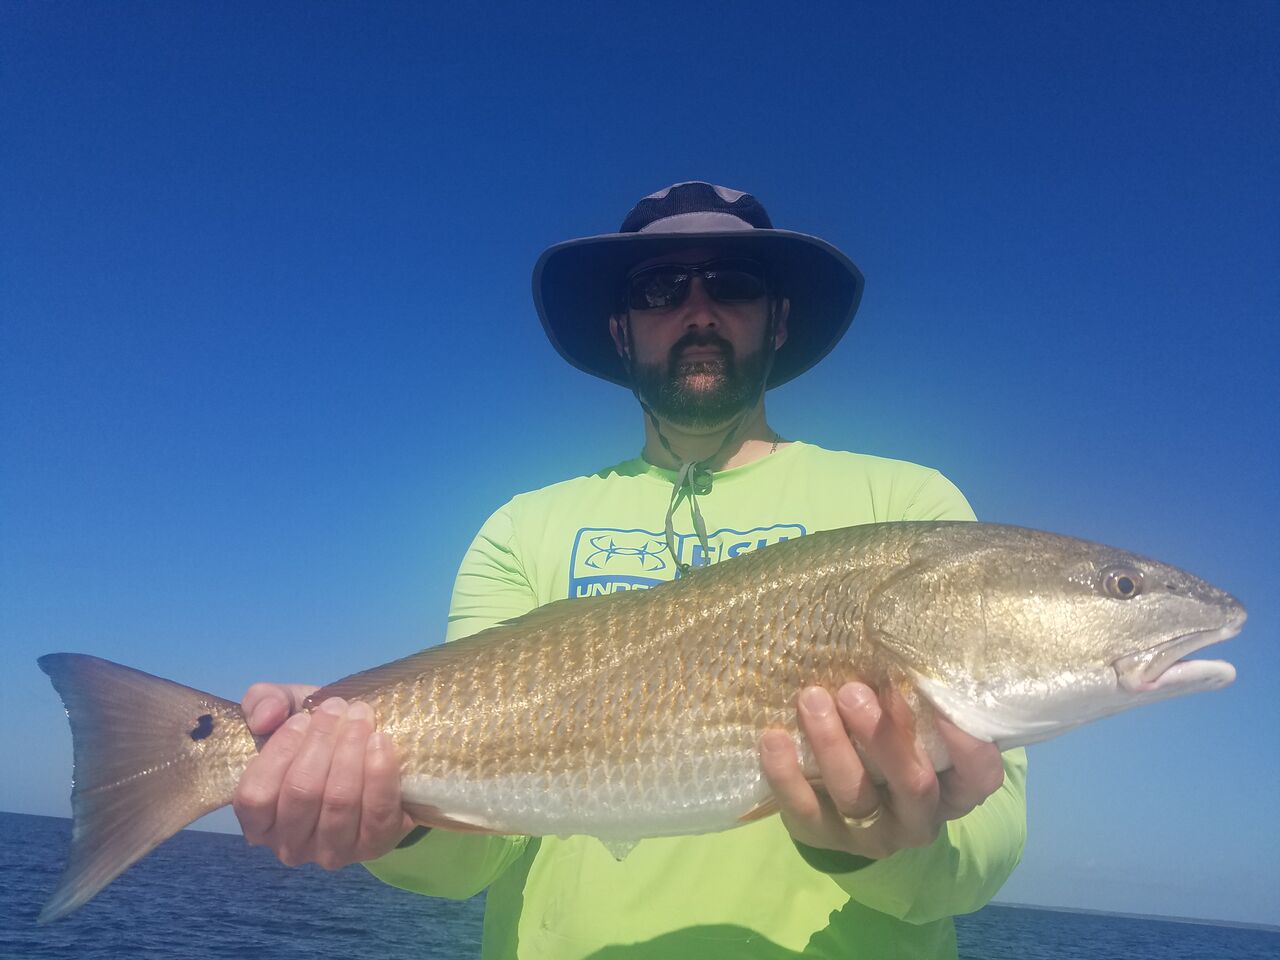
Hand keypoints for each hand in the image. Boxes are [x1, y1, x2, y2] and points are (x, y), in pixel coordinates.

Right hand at [234, 683, 414, 868]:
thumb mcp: (286, 712)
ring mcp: (332, 852)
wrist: (367, 759)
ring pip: (340, 802)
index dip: (279, 751)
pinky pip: (377, 813)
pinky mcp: (374, 846)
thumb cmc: (317, 739)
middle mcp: (289, 845)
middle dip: (322, 742)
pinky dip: (380, 773)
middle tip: (338, 709)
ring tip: (361, 718)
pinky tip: (381, 741)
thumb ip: (263, 703)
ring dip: (351, 752)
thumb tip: (266, 716)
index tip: (303, 717)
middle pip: (302, 793)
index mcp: (257, 820)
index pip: (256, 795)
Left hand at [759, 683, 1004, 859]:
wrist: (842, 810)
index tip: (941, 706)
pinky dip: (786, 773)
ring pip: (856, 794)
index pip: (978, 777)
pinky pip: (804, 808)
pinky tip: (772, 738)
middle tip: (853, 691)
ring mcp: (871, 833)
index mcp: (952, 789)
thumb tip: (894, 636)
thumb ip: (913, 701)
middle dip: (884, 737)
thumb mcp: (911, 732)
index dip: (968, 748)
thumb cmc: (887, 750)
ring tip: (811, 699)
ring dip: (832, 744)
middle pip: (912, 785)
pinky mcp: (824, 836)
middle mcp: (917, 818)